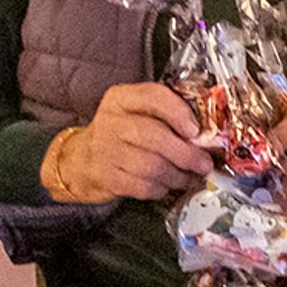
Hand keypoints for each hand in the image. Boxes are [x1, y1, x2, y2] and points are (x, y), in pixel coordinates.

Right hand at [41, 81, 212, 202]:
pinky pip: (143, 186)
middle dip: (187, 154)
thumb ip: (165, 117)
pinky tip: (166, 186)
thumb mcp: (135, 114)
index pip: (153, 96)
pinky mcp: (105, 176)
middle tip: (204, 164)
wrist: (79, 160)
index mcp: (121, 98)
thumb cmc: (119, 136)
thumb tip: (206, 137)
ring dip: (178, 176)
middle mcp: (111, 121)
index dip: (179, 113)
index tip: (196, 130)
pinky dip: (161, 189)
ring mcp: (105, 150)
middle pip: (155, 136)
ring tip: (189, 179)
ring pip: (152, 166)